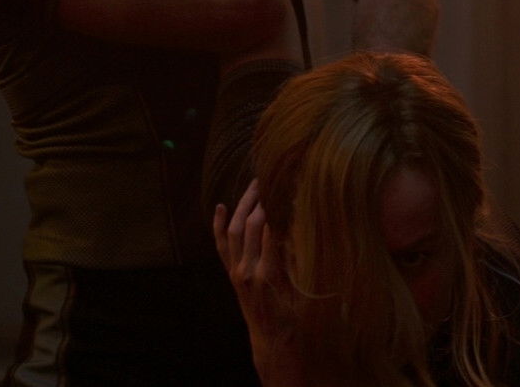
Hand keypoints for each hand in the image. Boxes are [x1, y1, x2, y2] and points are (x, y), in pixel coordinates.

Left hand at [215, 181, 305, 384]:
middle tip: (271, 179)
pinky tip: (221, 206)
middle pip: (251, 225)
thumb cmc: (293, 316)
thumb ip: (296, 260)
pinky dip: (219, 224)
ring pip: (234, 230)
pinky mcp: (231, 274)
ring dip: (243, 205)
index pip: (270, 230)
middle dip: (261, 200)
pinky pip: (221, 245)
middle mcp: (248, 269)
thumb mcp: (300, 288)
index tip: (285, 187)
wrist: (272, 340)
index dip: (277, 207)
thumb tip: (297, 228)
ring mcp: (236, 271)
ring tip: (255, 186)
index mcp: (268, 273)